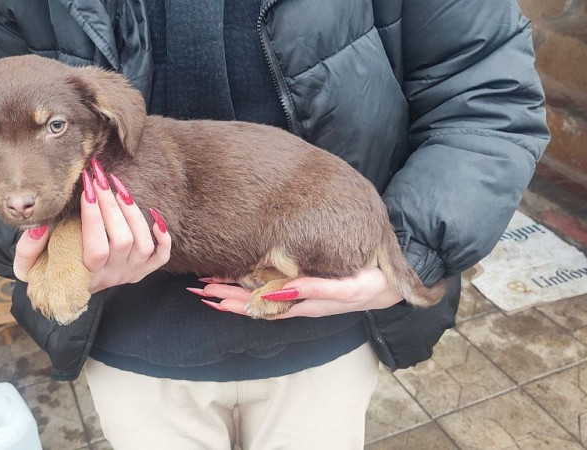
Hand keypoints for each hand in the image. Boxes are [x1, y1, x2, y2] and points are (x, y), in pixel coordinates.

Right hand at [13, 160, 170, 292]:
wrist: (63, 291)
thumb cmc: (46, 271)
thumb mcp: (27, 266)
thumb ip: (28, 248)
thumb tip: (39, 227)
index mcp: (85, 276)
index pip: (96, 249)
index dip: (93, 218)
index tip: (86, 188)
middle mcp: (112, 276)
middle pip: (122, 240)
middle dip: (110, 204)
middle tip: (99, 177)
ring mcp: (130, 273)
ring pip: (142, 243)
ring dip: (132, 212)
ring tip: (117, 187)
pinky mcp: (143, 270)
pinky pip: (161, 256)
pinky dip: (162, 236)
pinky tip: (153, 214)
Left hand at [193, 266, 404, 318]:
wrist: (389, 284)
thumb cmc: (370, 284)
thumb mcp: (347, 288)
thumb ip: (315, 289)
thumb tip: (282, 291)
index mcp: (302, 304)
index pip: (259, 304)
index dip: (232, 300)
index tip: (208, 292)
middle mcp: (295, 302)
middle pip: (252, 303)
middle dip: (224, 296)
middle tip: (197, 289)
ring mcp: (299, 295)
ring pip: (258, 296)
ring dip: (233, 291)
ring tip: (207, 285)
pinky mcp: (304, 286)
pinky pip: (271, 288)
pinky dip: (250, 284)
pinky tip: (237, 279)